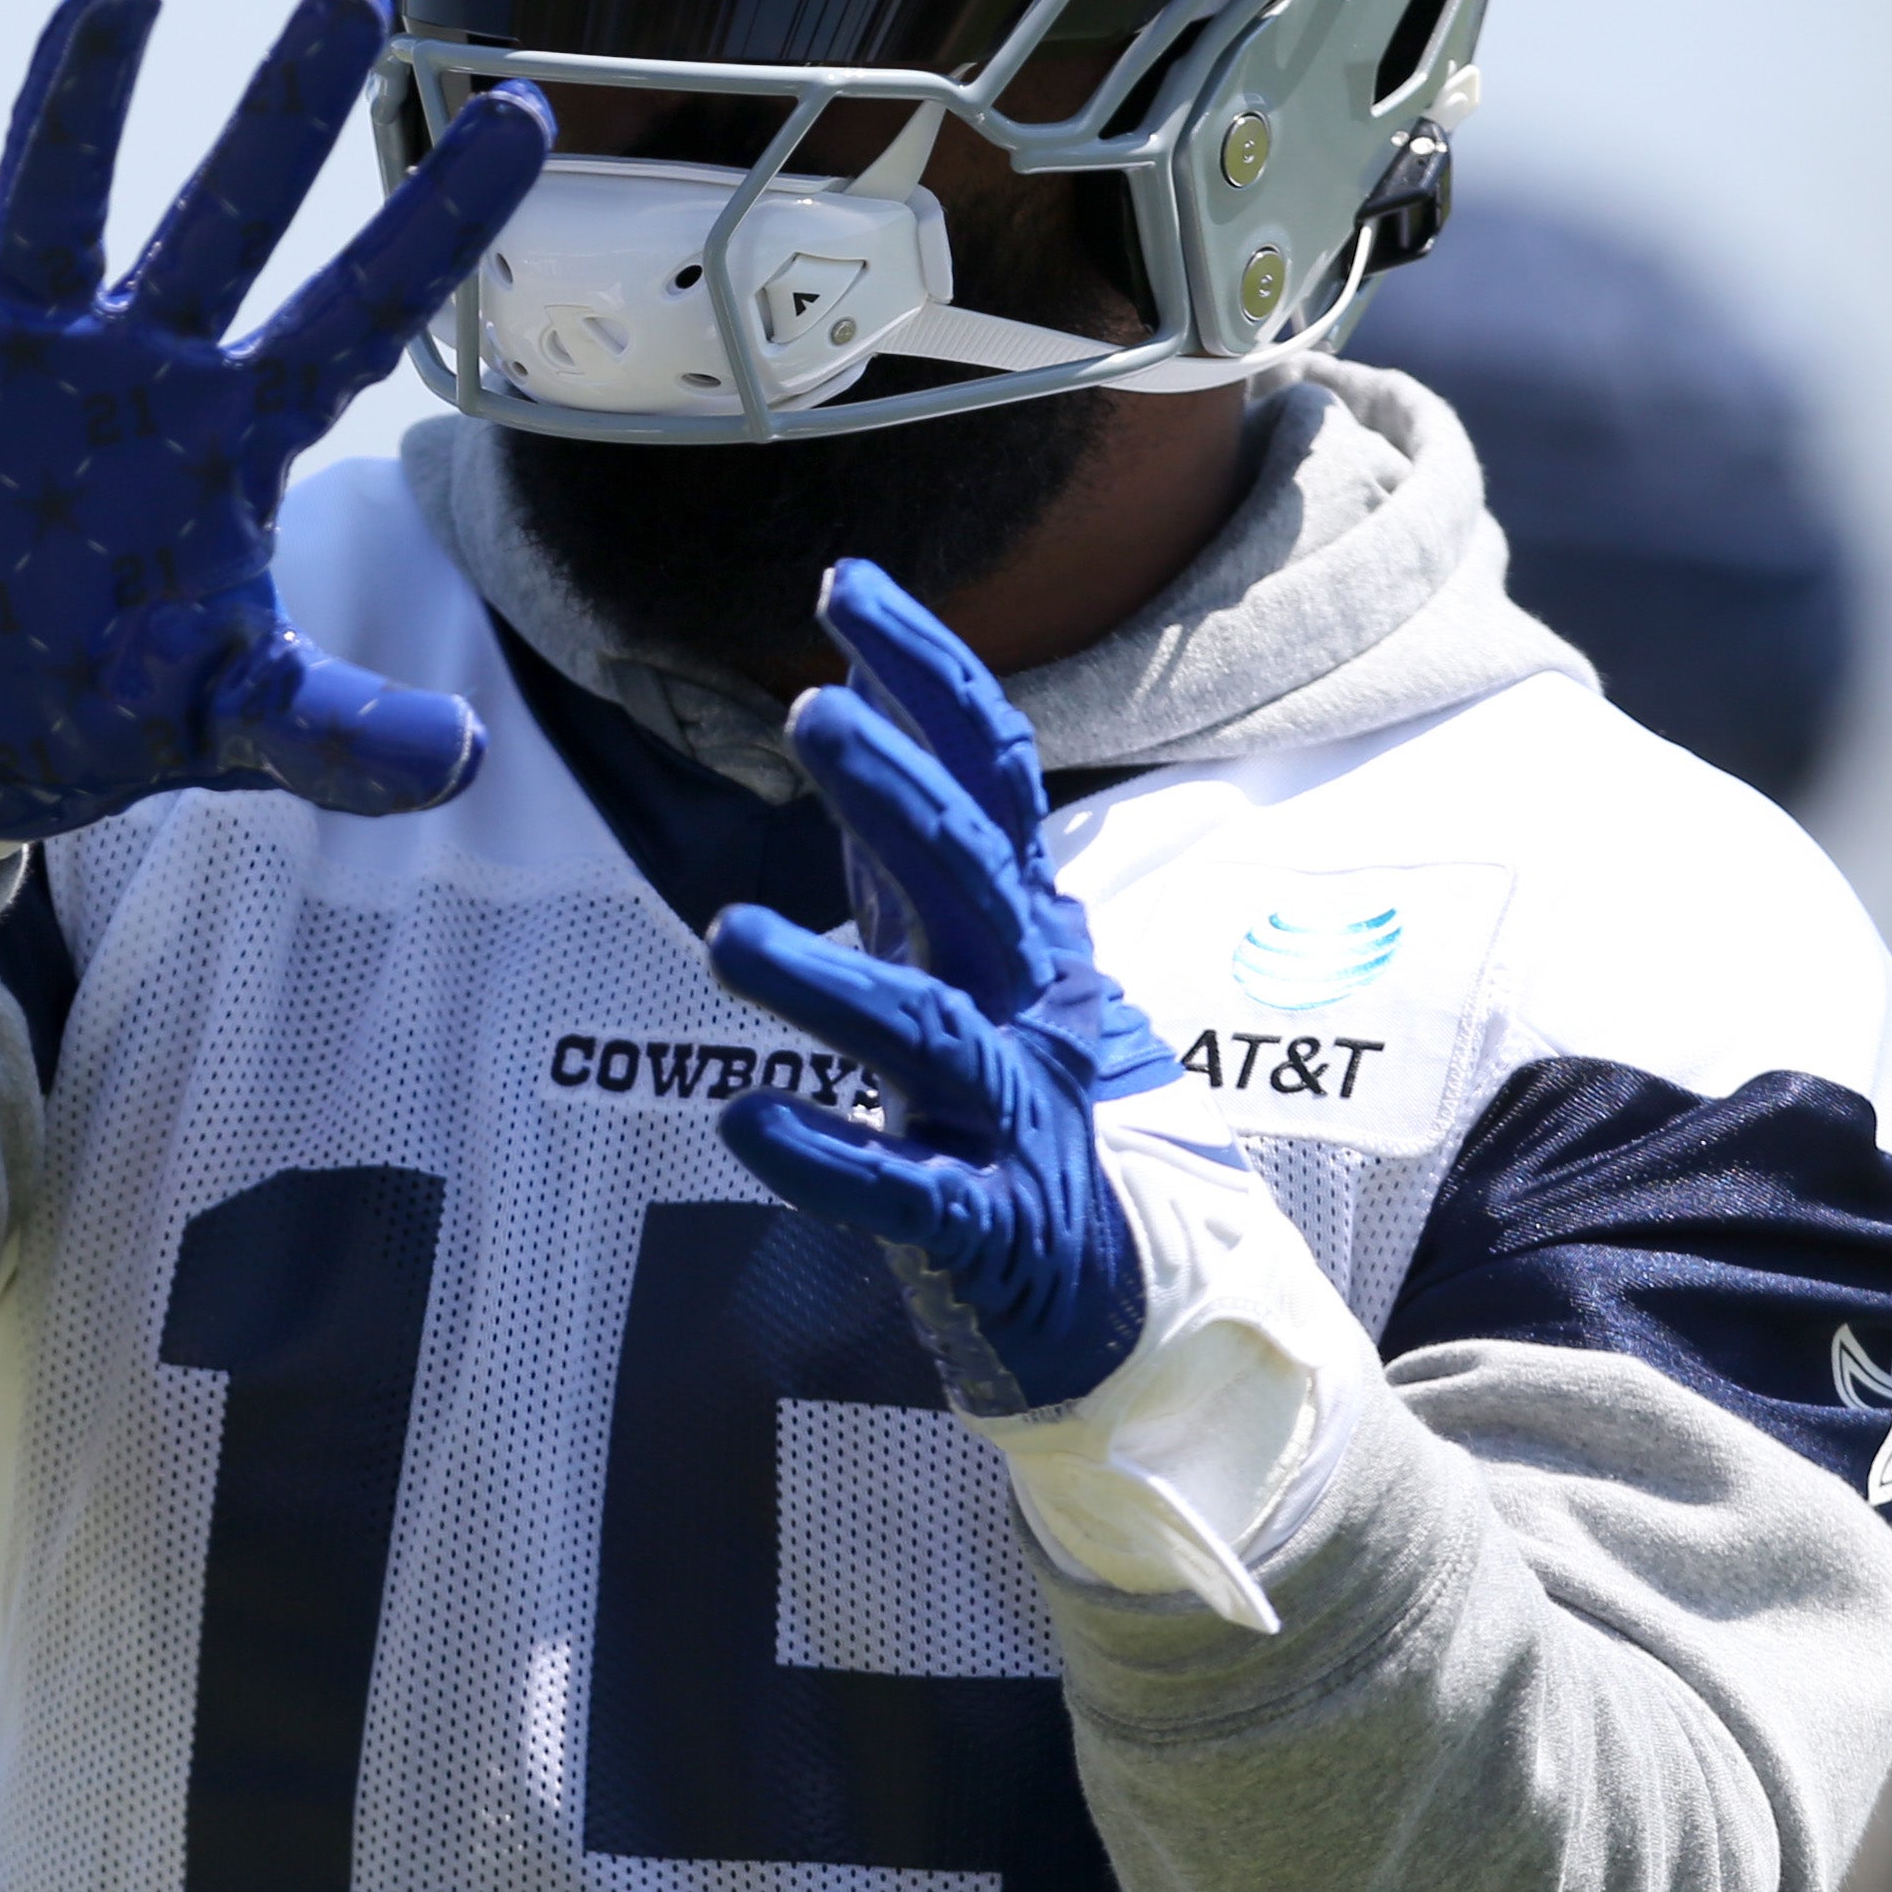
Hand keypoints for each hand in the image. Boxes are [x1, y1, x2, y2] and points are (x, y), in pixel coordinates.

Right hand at [0, 0, 551, 842]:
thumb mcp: (229, 724)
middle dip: (284, 103)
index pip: (360, 311)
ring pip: (63, 193)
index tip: (526, 115)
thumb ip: (338, 731)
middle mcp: (140, 366)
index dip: (437, 220)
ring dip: (87, 90)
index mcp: (233, 436)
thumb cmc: (93, 709)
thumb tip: (464, 760)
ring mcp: (21, 353)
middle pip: (226, 209)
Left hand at [709, 561, 1182, 1412]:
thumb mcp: (994, 970)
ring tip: (725, 932)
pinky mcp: (997, 1231)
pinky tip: (746, 1124)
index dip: (928, 677)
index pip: (992, 778)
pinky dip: (827, 1158)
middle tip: (809, 708)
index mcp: (1032, 936)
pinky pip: (909, 1192)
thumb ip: (919, 864)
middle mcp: (1033, 1008)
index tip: (843, 584)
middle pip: (974, 879)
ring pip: (929, 1035)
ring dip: (826, 981)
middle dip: (897, 789)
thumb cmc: (1054, 1120)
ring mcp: (1021, 1119)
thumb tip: (858, 725)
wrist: (1166, 1307)